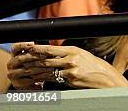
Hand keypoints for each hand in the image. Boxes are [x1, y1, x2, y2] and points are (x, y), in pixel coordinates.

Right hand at [6, 42, 45, 89]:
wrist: (32, 82)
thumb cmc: (35, 66)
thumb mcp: (36, 57)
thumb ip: (39, 52)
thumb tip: (49, 48)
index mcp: (14, 55)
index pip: (15, 48)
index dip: (22, 45)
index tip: (33, 44)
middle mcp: (11, 64)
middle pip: (20, 59)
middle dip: (34, 57)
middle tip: (46, 56)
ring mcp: (13, 74)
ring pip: (26, 70)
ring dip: (40, 68)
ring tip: (51, 67)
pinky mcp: (17, 83)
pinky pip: (29, 79)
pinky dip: (40, 76)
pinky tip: (48, 74)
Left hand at [7, 43, 127, 88]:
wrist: (104, 77)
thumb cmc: (94, 66)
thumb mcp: (82, 55)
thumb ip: (68, 54)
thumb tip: (53, 54)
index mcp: (74, 50)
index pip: (52, 48)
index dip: (39, 49)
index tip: (30, 49)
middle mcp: (71, 58)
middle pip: (47, 59)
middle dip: (34, 60)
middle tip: (24, 60)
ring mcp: (70, 69)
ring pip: (48, 69)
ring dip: (36, 70)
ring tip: (27, 70)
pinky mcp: (70, 79)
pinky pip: (54, 79)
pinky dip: (45, 79)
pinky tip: (39, 78)